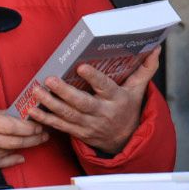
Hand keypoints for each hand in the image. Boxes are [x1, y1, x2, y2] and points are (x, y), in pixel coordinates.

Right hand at [0, 106, 47, 171]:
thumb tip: (21, 117)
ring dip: (24, 148)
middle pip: (13, 141)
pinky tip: (20, 156)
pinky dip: (11, 160)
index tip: (39, 125)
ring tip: (35, 142)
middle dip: (32, 138)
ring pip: (7, 152)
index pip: (11, 126)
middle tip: (43, 134)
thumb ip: (0, 115)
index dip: (28, 127)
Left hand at [27, 47, 158, 155]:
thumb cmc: (128, 109)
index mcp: (116, 99)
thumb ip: (145, 70)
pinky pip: (60, 126)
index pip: (105, 87)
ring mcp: (88, 125)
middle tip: (50, 79)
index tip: (82, 66)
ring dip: (50, 104)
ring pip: (68, 115)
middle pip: (82, 103)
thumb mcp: (138, 90)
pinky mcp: (78, 133)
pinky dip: (45, 119)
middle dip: (65, 92)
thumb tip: (156, 49)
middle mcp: (102, 113)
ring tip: (36, 91)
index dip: (94, 78)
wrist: (124, 140)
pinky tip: (32, 110)